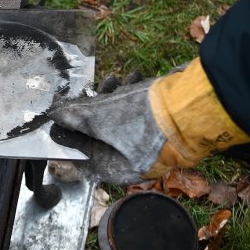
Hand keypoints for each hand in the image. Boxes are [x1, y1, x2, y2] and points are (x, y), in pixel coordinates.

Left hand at [49, 59, 249, 184]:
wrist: (195, 104)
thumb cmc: (147, 119)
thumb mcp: (101, 117)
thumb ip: (74, 117)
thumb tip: (54, 115)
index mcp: (119, 170)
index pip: (84, 158)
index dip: (69, 137)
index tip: (58, 118)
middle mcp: (132, 161)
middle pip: (98, 136)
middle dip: (90, 111)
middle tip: (85, 92)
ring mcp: (145, 143)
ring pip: (116, 120)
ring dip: (111, 97)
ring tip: (114, 80)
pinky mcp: (156, 125)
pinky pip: (134, 112)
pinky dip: (129, 95)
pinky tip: (131, 79)